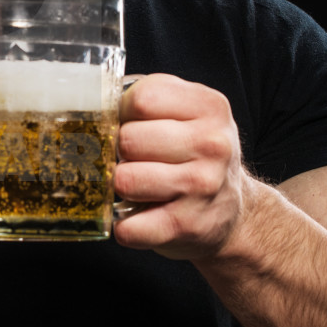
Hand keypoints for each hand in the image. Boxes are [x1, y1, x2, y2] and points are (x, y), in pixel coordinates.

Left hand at [112, 74, 246, 260]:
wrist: (234, 210)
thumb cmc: (196, 154)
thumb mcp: (187, 112)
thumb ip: (147, 98)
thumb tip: (93, 104)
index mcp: (209, 107)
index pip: (141, 99)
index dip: (123, 112)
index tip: (130, 123)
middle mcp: (212, 145)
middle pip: (128, 139)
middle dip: (119, 150)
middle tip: (134, 158)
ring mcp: (202, 187)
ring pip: (124, 180)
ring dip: (120, 186)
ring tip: (137, 185)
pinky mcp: (188, 226)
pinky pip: (129, 228)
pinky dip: (124, 225)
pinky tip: (138, 216)